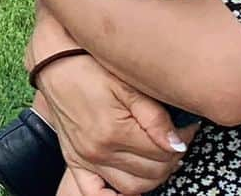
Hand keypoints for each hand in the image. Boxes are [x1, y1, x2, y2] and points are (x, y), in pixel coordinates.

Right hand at [35, 52, 194, 194]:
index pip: (163, 152)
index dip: (182, 140)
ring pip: (133, 187)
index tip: (186, 126)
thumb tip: (177, 144)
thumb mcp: (125, 82)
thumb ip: (153, 115)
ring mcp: (85, 159)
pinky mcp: (74, 160)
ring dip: (152, 176)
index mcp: (114, 131)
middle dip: (170, 158)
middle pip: (152, 173)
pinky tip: (130, 183)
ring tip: (157, 154)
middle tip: (175, 139)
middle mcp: (99, 152)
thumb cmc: (89, 63)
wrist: (53, 58)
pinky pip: (95, 193)